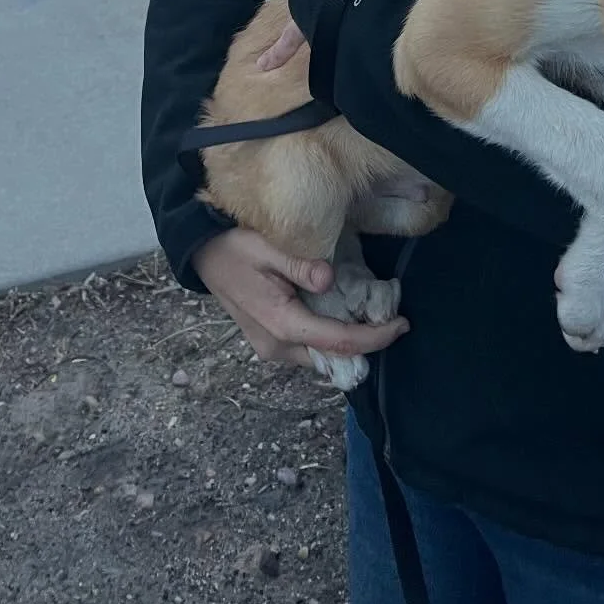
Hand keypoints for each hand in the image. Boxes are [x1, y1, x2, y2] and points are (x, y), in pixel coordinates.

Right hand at [193, 227, 407, 371]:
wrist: (202, 254)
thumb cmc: (234, 247)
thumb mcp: (266, 247)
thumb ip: (299, 264)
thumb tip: (329, 280)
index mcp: (281, 325)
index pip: (338, 342)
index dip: (375, 337)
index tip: (402, 324)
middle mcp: (277, 347)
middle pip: (332, 357)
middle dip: (365, 342)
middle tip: (390, 315)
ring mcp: (271, 348)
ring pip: (321, 356)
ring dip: (347, 340)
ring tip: (369, 312)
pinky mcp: (269, 342)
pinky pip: (308, 348)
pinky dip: (329, 336)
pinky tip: (340, 312)